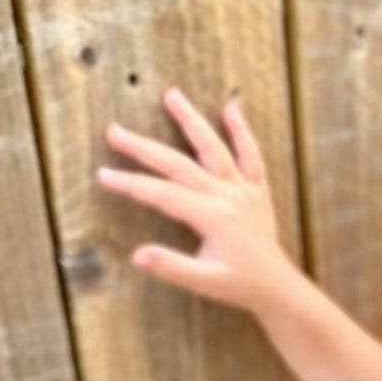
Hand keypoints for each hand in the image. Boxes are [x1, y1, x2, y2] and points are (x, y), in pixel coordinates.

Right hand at [96, 86, 292, 314]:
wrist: (277, 286)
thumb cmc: (239, 285)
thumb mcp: (204, 282)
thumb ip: (172, 267)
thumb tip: (138, 255)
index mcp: (212, 217)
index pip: (163, 194)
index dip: (131, 184)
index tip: (104, 174)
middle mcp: (227, 196)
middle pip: (179, 164)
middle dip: (144, 148)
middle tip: (114, 130)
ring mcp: (244, 189)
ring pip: (214, 148)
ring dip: (192, 120)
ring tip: (172, 94)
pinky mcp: (258, 189)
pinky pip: (252, 155)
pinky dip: (242, 131)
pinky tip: (231, 107)